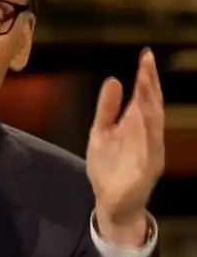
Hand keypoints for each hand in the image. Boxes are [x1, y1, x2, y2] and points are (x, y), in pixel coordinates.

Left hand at [87, 48, 164, 246]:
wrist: (111, 201)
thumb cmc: (109, 165)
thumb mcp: (101, 132)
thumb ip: (107, 108)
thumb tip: (113, 80)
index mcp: (136, 125)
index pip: (144, 97)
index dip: (146, 77)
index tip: (146, 56)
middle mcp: (148, 135)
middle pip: (152, 106)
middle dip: (150, 85)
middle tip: (147, 63)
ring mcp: (150, 151)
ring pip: (154, 124)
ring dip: (152, 104)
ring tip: (147, 83)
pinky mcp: (147, 169)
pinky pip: (151, 150)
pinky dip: (150, 134)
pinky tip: (148, 119)